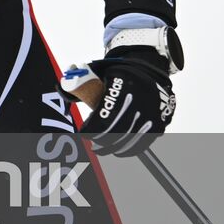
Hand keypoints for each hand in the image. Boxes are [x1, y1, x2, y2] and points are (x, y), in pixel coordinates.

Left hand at [61, 32, 180, 155]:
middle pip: (118, 128)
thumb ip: (80, 82)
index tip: (84, 134)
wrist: (149, 72)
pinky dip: (131, 149)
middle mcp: (141, 97)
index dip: (93, 128)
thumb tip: (62, 90)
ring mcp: (153, 111)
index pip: (106, 113)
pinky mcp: (161, 121)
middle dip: (102, 140)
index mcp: (124, 83)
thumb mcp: (100, 72)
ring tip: (102, 149)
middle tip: (92, 145)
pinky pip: (145, 140)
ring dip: (114, 147)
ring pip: (131, 137)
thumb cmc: (117, 75)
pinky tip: (120, 151)